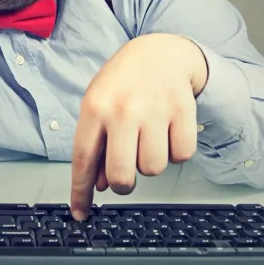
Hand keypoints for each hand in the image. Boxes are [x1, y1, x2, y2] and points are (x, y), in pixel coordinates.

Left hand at [70, 33, 207, 220]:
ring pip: (153, 169)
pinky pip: (181, 156)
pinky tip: (167, 131)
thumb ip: (96, 144)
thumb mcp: (99, 105)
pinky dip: (176, 150)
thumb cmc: (124, 82)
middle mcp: (123, 110)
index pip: (83, 160)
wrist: (161, 51)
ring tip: (148, 137)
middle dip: (123, 183)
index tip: (80, 213)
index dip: (81, 192)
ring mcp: (154, 110)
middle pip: (122, 176)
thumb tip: (100, 186)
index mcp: (95, 107)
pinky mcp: (183, 110)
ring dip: (150, 162)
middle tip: (126, 170)